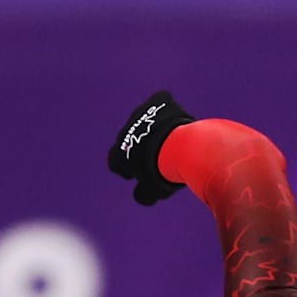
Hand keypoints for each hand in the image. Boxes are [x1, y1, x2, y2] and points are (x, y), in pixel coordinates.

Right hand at [109, 90, 196, 205]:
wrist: (180, 147)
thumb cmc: (165, 172)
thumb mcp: (153, 191)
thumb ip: (144, 194)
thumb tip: (141, 196)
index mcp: (118, 154)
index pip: (116, 162)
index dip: (127, 168)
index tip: (138, 172)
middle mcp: (126, 131)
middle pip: (133, 139)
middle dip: (143, 146)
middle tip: (159, 156)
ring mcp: (141, 113)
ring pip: (147, 120)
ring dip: (155, 128)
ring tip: (171, 138)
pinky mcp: (158, 100)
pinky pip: (162, 101)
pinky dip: (168, 109)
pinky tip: (178, 120)